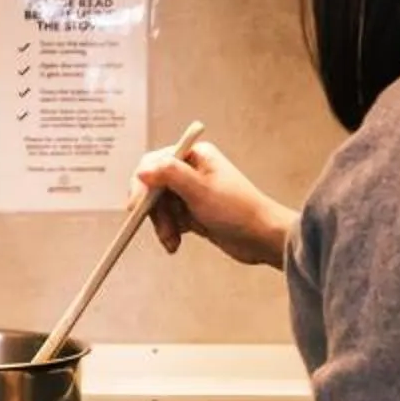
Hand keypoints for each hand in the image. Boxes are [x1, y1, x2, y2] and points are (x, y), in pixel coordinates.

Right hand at [135, 138, 297, 269]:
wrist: (262, 238)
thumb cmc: (239, 211)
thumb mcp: (200, 190)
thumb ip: (170, 175)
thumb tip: (142, 169)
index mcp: (195, 155)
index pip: (155, 163)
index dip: (142, 185)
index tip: (136, 207)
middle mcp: (192, 170)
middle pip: (154, 187)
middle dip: (154, 211)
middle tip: (162, 230)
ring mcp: (192, 192)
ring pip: (160, 206)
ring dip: (162, 225)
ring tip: (172, 242)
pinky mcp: (193, 212)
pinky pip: (169, 220)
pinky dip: (169, 232)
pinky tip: (175, 244)